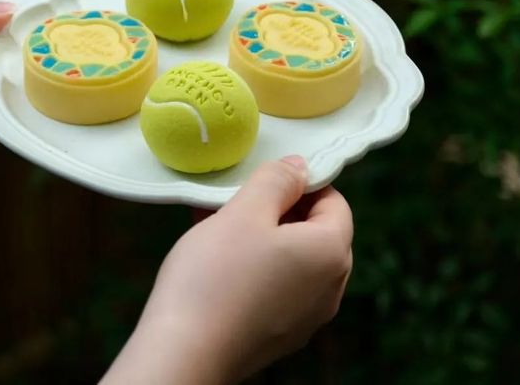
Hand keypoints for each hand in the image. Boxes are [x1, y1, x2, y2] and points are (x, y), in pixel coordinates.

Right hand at [102, 157, 352, 384]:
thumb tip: (301, 166)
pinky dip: (256, 263)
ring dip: (263, 233)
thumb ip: (277, 181)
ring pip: (293, 258)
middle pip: (316, 231)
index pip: (335, 202)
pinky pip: (278, 285)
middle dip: (281, 207)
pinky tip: (217, 255)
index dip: (304, 181)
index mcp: (330, 254)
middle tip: (240, 197)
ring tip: (220, 220)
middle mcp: (329, 290)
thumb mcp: (245, 211)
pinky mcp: (279, 335)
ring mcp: (305, 318)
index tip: (265, 176)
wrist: (184, 352)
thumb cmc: (216, 274)